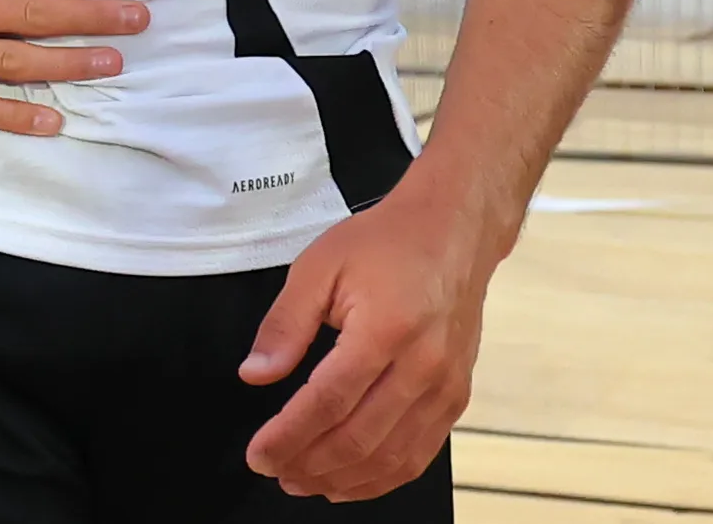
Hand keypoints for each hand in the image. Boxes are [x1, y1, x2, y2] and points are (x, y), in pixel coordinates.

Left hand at [240, 187, 492, 500]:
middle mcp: (421, 365)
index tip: (259, 455)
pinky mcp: (456, 397)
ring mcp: (445, 386)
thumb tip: (255, 374)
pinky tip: (351, 479)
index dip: (289, 436)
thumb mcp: (319, 266)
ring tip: (305, 481)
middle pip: (359, 437)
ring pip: (392, 456)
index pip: (327, 402)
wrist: (453, 231)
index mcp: (384, 329)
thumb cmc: (386, 244)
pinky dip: (383, 476)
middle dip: (310, 463)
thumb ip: (285, 324)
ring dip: (345, 479)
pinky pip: (420, 454)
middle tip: (275, 470)